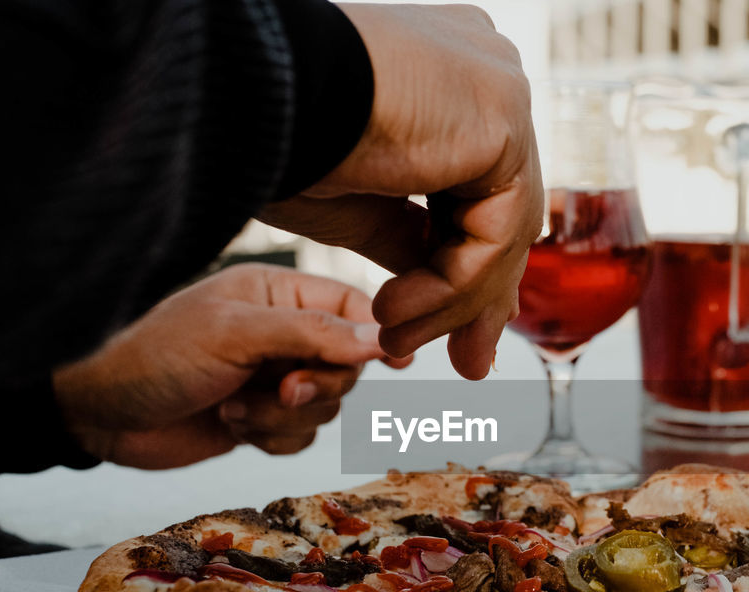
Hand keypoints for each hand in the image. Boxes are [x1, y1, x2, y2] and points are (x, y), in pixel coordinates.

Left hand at [52, 264, 407, 468]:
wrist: (95, 413)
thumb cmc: (156, 355)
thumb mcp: (236, 335)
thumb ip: (312, 333)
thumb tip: (382, 339)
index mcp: (279, 295)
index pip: (353, 308)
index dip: (376, 336)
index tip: (396, 362)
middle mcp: (282, 334)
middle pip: (347, 366)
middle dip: (315, 387)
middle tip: (277, 389)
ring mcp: (270, 378)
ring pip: (326, 407)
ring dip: (282, 418)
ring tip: (232, 408)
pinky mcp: (258, 420)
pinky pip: (300, 437)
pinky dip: (271, 440)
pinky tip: (229, 426)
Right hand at [258, 3, 541, 380]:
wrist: (245, 95)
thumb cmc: (271, 136)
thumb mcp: (357, 206)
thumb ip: (413, 241)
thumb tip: (450, 295)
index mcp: (453, 80)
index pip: (484, 194)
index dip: (468, 270)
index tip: (450, 333)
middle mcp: (486, 73)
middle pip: (503, 212)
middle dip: (478, 300)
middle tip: (467, 363)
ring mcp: (499, 86)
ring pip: (503, 230)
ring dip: (451, 304)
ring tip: (392, 340)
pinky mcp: (501, 114)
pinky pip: (498, 230)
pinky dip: (453, 286)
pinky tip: (392, 310)